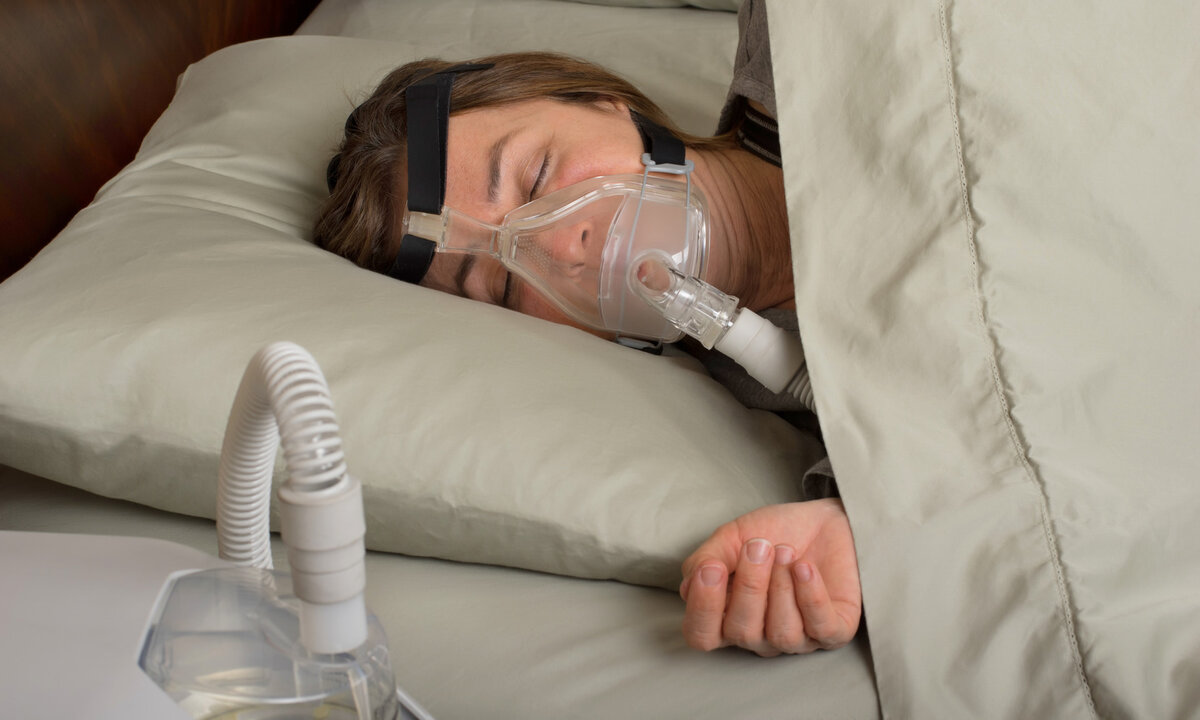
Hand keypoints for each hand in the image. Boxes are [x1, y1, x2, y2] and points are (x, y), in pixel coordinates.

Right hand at [679, 499, 860, 656]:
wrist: (824, 519)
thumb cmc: (776, 532)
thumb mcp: (732, 537)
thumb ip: (706, 559)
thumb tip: (690, 585)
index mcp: (727, 616)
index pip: (702, 635)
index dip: (703, 607)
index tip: (712, 568)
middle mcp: (759, 635)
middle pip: (742, 631)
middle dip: (750, 584)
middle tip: (759, 546)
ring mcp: (797, 638)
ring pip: (781, 633)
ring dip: (781, 586)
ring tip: (785, 551)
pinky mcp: (833, 632)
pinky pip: (821, 627)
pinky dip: (811, 595)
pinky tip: (805, 567)